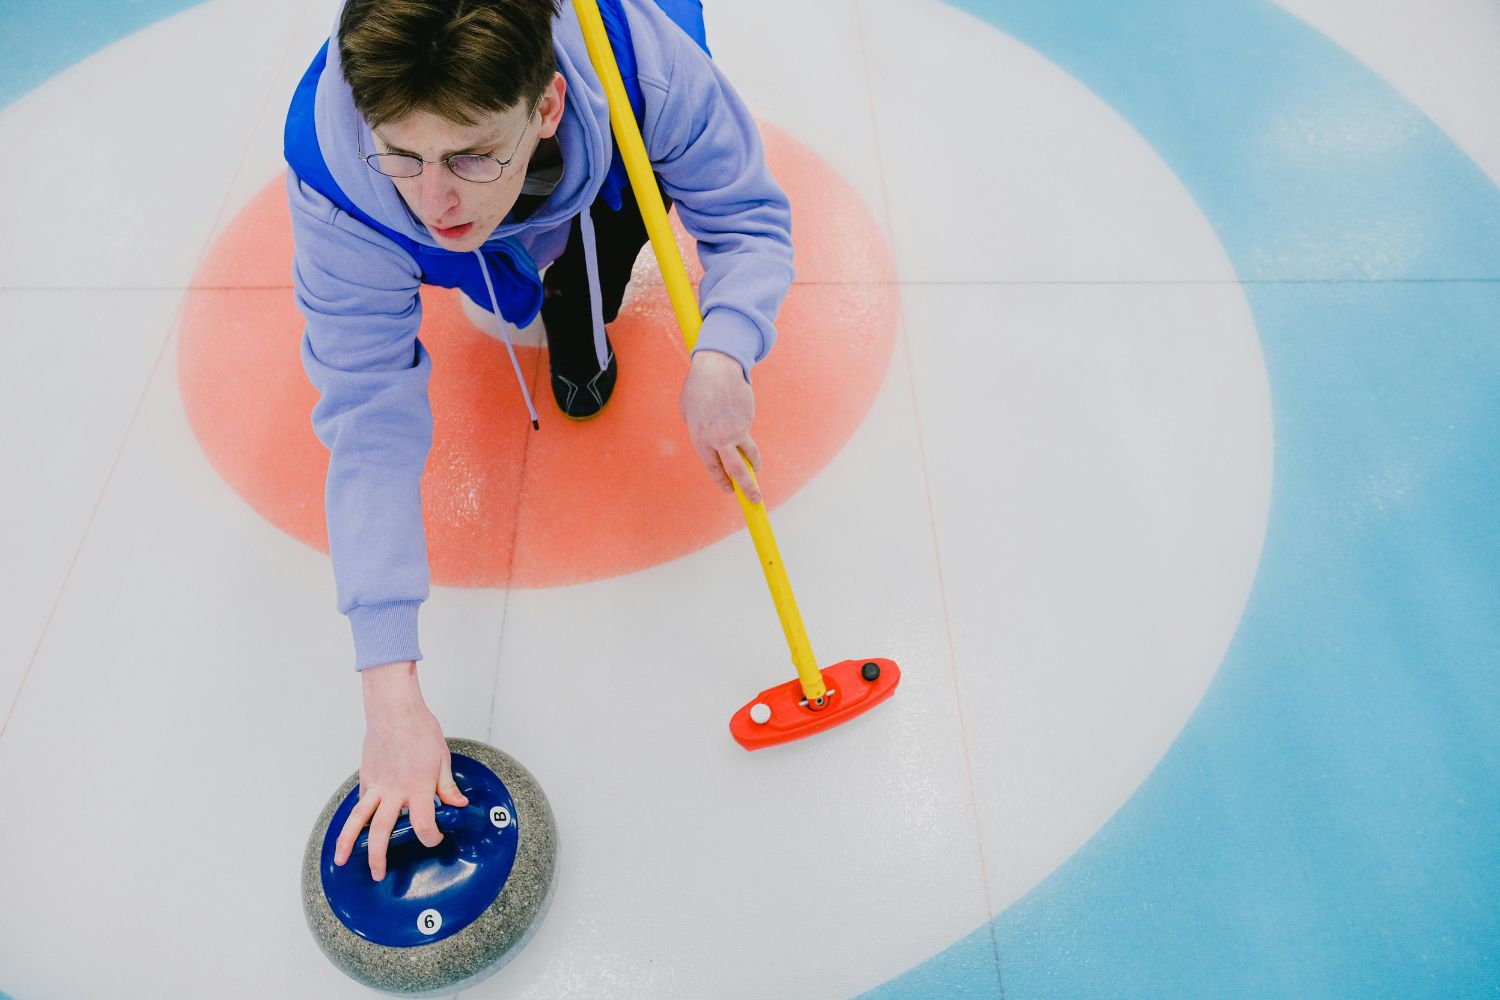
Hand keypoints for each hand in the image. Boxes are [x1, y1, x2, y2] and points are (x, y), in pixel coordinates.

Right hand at [334, 660, 468, 880]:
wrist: (395, 710)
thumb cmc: (420, 730)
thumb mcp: (443, 759)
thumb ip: (447, 787)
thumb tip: (458, 805)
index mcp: (418, 788)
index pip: (424, 825)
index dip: (431, 838)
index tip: (434, 839)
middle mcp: (394, 792)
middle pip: (382, 832)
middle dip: (379, 857)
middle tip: (379, 875)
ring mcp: (376, 785)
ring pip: (358, 820)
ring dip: (348, 842)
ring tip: (342, 860)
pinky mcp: (366, 777)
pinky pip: (360, 801)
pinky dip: (356, 817)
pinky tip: (353, 828)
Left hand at [679, 350, 761, 503]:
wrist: (717, 368)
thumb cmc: (698, 388)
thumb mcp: (689, 412)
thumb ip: (698, 430)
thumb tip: (709, 442)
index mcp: (700, 439)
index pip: (713, 467)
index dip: (722, 480)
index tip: (730, 489)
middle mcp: (718, 439)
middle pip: (736, 470)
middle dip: (747, 487)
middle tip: (755, 499)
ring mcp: (736, 430)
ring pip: (749, 453)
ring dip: (754, 463)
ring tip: (756, 469)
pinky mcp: (747, 420)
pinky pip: (746, 428)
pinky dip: (743, 424)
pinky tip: (736, 409)